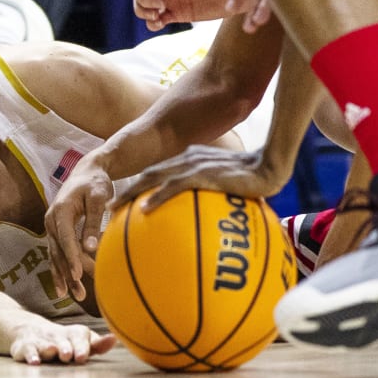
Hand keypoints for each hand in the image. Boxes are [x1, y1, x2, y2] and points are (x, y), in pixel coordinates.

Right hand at [10, 323, 116, 364]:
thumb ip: (97, 344)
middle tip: (71, 356)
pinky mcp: (25, 347)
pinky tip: (34, 362)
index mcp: (73, 334)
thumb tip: (116, 339)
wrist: (29, 330)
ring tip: (53, 351)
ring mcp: (41, 341)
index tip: (83, 356)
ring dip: (49, 349)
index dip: (82, 345)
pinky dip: (30, 355)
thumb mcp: (80, 341)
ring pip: (45, 344)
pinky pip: (27, 350)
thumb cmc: (63, 340)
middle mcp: (57, 336)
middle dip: (67, 347)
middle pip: (63, 340)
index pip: (80, 336)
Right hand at [44, 158, 113, 301]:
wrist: (86, 172)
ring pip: (56, 256)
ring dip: (64, 277)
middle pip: (59, 251)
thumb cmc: (95, 183)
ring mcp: (51, 227)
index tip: (79, 274)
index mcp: (60, 210)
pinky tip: (64, 289)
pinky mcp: (56, 232)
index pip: (65, 238)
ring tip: (76, 296)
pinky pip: (56, 254)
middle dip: (70, 273)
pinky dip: (60, 271)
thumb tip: (90, 248)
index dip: (71, 257)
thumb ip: (93, 222)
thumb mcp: (98, 198)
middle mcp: (51, 220)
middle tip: (83, 293)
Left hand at [111, 145, 283, 211]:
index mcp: (190, 160)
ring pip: (153, 177)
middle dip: (125, 190)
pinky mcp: (203, 174)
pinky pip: (174, 186)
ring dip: (131, 192)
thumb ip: (210, 194)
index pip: (159, 172)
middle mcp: (187, 159)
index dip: (138, 185)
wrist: (270, 168)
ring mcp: (193, 165)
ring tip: (114, 208)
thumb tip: (202, 218)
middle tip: (108, 206)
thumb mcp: (226, 185)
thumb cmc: (252, 179)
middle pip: (148, 174)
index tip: (122, 202)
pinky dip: (157, 196)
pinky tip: (144, 209)